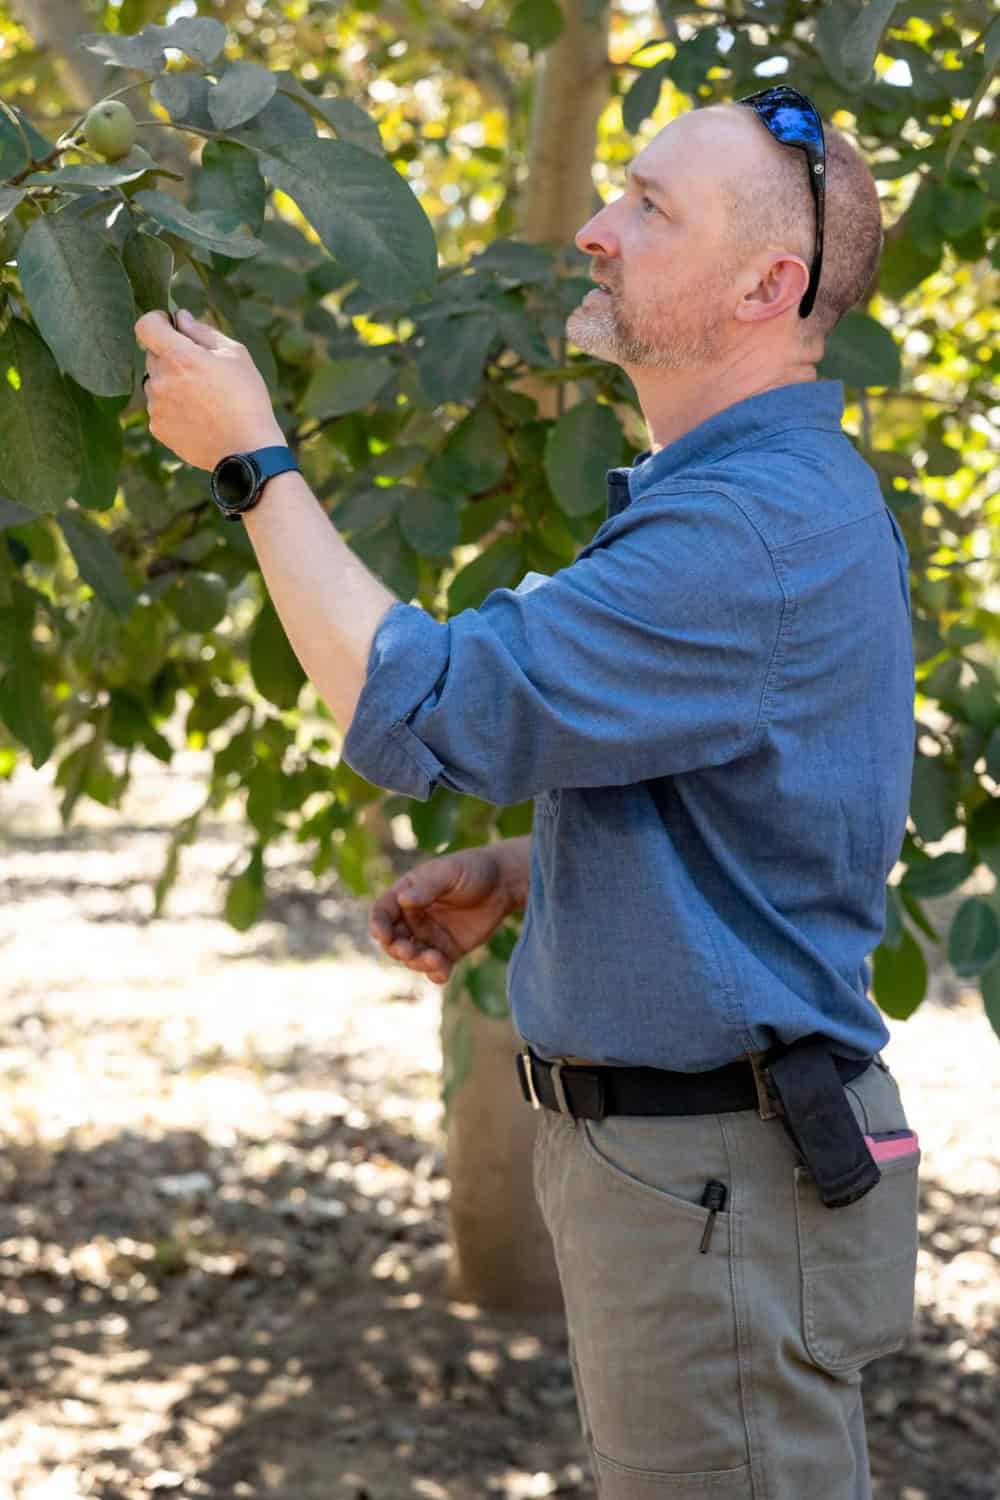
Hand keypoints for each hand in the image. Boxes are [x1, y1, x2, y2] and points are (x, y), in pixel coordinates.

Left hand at [134, 308, 284, 470]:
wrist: (247, 450)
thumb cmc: (247, 399)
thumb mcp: (235, 355)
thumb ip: (202, 331)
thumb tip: (180, 317)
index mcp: (178, 357)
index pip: (145, 326)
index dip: (156, 321)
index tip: (170, 326)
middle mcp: (160, 380)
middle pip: (153, 356)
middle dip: (172, 356)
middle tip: (201, 371)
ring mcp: (156, 407)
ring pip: (156, 383)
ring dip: (172, 383)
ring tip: (203, 399)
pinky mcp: (158, 429)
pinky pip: (159, 408)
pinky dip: (173, 408)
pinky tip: (199, 417)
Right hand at [370, 847, 518, 984]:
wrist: (504, 884)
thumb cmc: (473, 870)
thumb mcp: (449, 873)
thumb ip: (427, 887)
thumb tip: (403, 899)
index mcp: (406, 894)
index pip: (383, 912)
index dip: (379, 925)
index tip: (383, 935)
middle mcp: (413, 918)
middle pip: (393, 940)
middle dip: (396, 949)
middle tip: (408, 950)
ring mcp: (430, 937)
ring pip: (412, 958)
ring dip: (417, 962)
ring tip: (435, 959)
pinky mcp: (448, 951)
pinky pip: (436, 968)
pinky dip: (435, 973)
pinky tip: (443, 972)